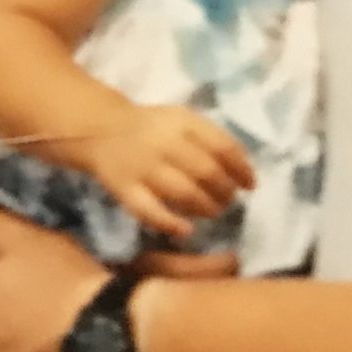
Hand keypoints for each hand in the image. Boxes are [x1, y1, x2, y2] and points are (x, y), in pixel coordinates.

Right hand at [84, 106, 255, 242]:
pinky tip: (186, 230)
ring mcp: (144, 168)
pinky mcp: (125, 189)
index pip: (222, 147)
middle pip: (207, 172)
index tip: (250, 185)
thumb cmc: (154, 129)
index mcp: (183, 123)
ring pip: (184, 193)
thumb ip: (213, 139)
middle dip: (225, 192)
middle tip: (228, 201)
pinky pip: (149, 211)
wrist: (101, 129)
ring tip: (213, 212)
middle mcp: (164, 144)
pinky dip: (170, 223)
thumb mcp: (184, 120)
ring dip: (206, 207)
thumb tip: (245, 170)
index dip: (241, 169)